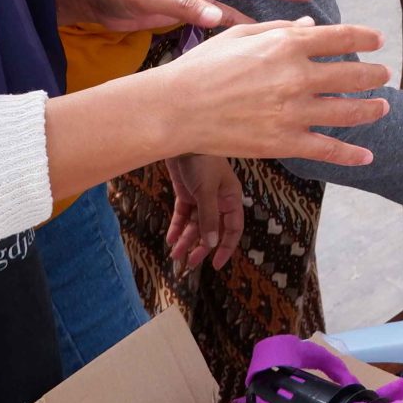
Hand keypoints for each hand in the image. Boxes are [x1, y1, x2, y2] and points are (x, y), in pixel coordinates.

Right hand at [146, 20, 390, 167]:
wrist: (176, 107)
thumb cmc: (202, 67)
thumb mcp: (240, 36)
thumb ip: (279, 29)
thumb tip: (309, 25)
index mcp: (286, 43)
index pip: (341, 37)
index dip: (366, 38)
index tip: (378, 40)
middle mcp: (296, 76)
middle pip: (353, 75)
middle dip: (375, 75)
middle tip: (385, 75)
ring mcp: (292, 112)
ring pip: (348, 112)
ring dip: (372, 109)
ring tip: (383, 107)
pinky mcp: (284, 142)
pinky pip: (327, 149)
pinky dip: (351, 154)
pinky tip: (367, 155)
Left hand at [163, 154, 244, 272]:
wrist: (181, 137)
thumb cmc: (202, 160)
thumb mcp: (207, 190)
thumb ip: (208, 217)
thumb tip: (210, 244)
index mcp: (231, 198)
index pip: (233, 229)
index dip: (226, 247)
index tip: (216, 265)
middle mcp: (218, 200)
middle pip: (212, 230)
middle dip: (201, 248)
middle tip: (189, 264)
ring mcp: (202, 196)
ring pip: (195, 224)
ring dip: (186, 240)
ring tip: (174, 255)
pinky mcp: (186, 192)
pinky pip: (183, 215)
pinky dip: (177, 227)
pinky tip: (169, 239)